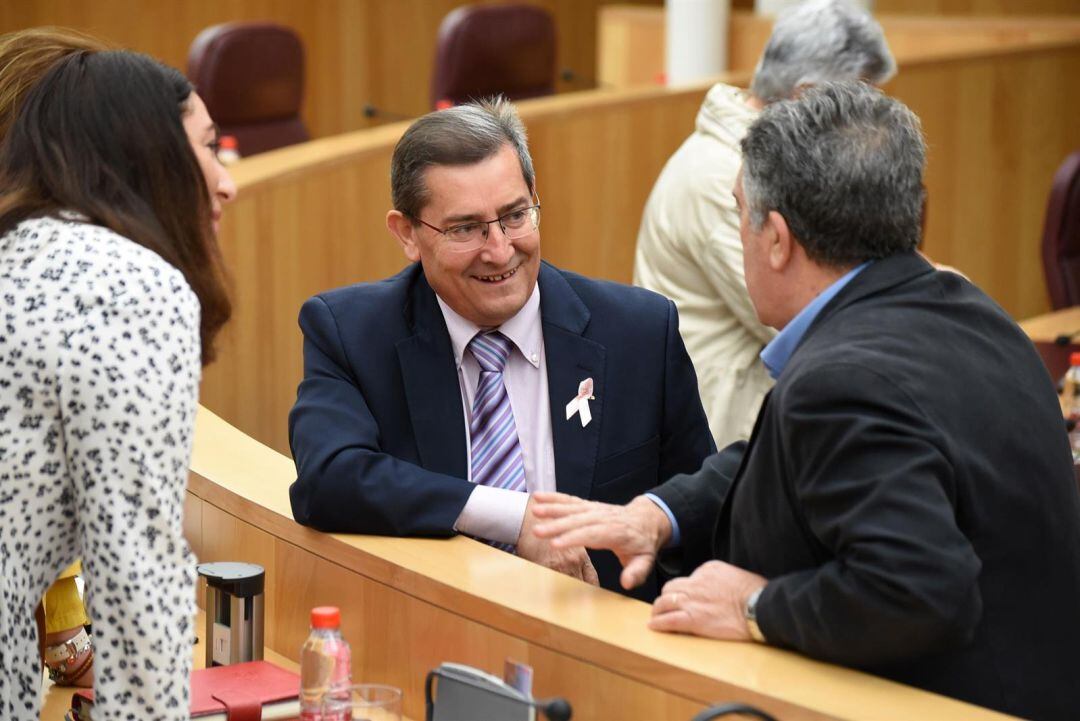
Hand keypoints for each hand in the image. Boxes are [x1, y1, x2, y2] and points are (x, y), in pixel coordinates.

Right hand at [531, 492, 671, 589]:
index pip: (592, 534)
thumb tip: (626, 583)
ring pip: (571, 508)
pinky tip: (538, 497)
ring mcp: (594, 509)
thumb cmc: (643, 543)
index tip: (556, 544)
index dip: (574, 538)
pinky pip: (570, 500)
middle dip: (556, 526)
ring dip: (552, 509)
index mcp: (617, 531)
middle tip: (537, 532)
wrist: (646, 519)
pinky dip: (554, 498)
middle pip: (578, 521)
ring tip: (534, 512)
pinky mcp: (588, 505)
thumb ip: (637, 572)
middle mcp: (603, 517)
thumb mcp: (646, 560)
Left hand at [649, 560, 766, 640]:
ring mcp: (692, 601)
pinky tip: (654, 626)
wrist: (759, 607)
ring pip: (664, 603)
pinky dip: (658, 623)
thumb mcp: (735, 576)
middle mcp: (695, 583)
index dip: (685, 590)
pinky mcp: (693, 619)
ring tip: (656, 617)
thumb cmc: (756, 593)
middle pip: (670, 588)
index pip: (687, 579)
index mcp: (707, 570)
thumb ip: (722, 580)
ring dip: (658, 610)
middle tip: (665, 607)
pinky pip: (668, 621)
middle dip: (667, 598)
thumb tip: (721, 589)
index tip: (687, 599)